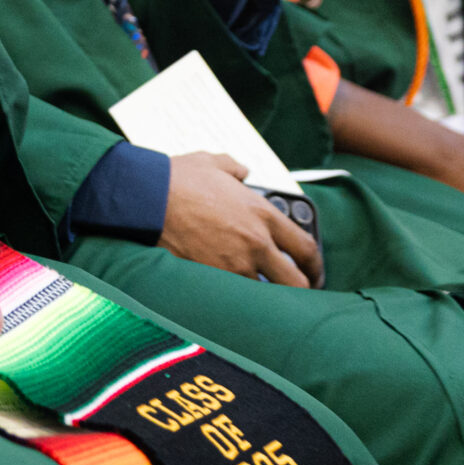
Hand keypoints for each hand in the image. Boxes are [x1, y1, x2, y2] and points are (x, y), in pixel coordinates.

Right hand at [158, 152, 322, 288]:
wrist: (149, 198)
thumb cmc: (179, 178)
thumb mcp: (214, 163)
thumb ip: (236, 169)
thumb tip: (242, 172)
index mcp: (263, 214)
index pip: (305, 248)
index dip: (314, 265)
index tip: (312, 271)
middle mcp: (256, 244)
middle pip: (295, 283)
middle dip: (300, 291)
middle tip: (295, 293)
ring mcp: (234, 266)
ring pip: (265, 297)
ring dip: (265, 298)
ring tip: (262, 298)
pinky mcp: (211, 279)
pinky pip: (234, 299)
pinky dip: (236, 301)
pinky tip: (232, 299)